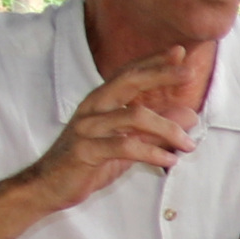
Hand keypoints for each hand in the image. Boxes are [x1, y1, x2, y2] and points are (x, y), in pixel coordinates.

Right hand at [27, 46, 207, 211]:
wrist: (49, 186)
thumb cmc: (89, 162)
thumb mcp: (128, 144)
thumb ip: (156, 129)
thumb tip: (190, 116)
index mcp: (101, 102)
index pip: (129, 74)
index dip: (153, 62)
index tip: (180, 52)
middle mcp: (93, 108)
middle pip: (129, 82)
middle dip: (160, 75)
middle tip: (188, 74)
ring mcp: (88, 128)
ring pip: (134, 116)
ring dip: (167, 129)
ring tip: (189, 144)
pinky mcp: (85, 150)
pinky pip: (125, 146)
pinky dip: (152, 152)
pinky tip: (169, 160)